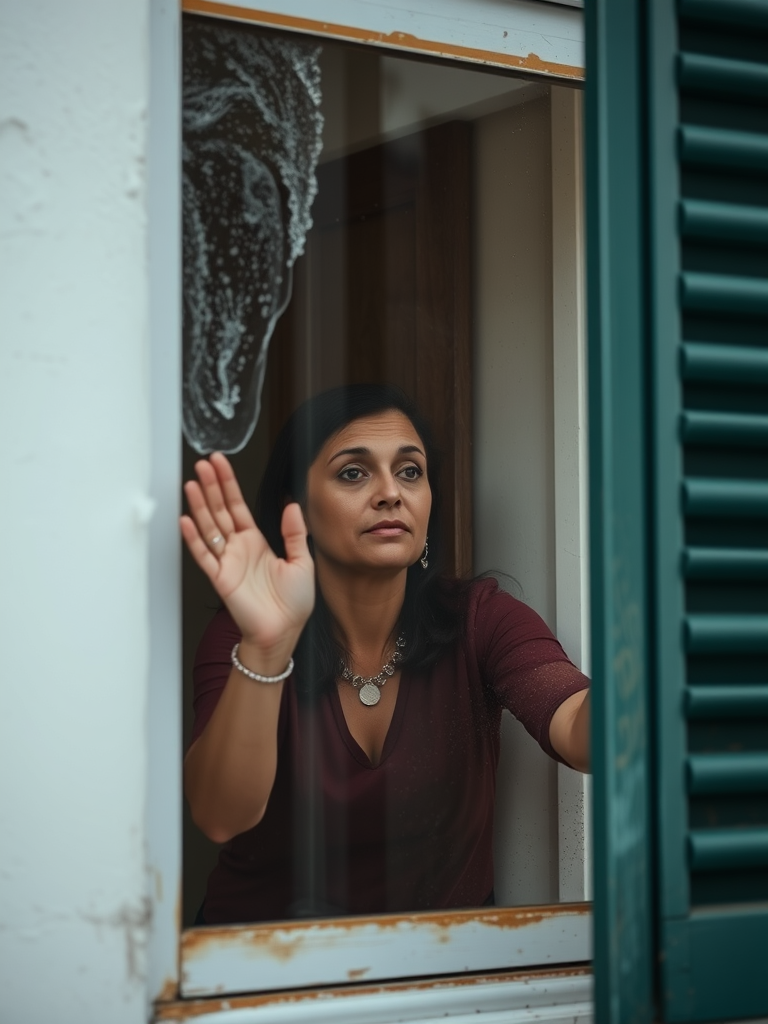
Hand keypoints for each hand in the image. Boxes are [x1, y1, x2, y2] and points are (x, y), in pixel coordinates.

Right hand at [180, 453, 314, 655]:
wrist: (283, 632)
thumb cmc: (293, 603)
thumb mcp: (302, 561)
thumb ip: (294, 533)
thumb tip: (291, 505)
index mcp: (255, 541)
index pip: (237, 506)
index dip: (228, 484)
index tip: (220, 463)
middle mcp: (238, 548)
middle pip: (220, 511)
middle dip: (211, 487)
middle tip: (202, 464)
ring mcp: (227, 562)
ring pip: (209, 527)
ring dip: (200, 505)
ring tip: (191, 484)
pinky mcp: (220, 578)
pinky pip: (204, 555)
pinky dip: (194, 539)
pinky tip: (186, 520)